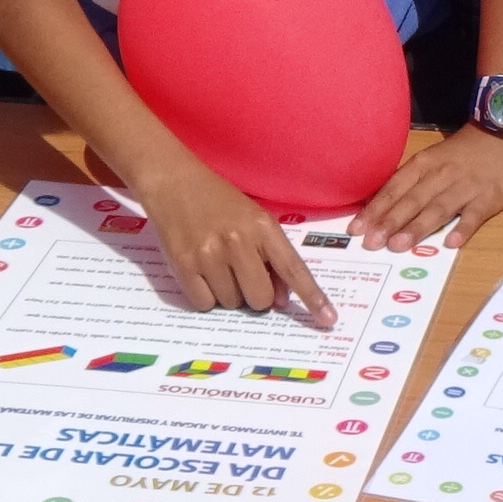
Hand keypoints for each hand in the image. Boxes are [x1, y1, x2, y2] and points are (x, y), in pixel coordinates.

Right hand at [133, 151, 332, 325]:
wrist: (174, 182)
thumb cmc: (219, 202)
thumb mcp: (254, 219)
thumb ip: (272, 257)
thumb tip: (280, 301)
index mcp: (262, 226)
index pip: (293, 269)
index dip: (312, 297)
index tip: (328, 320)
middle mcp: (238, 240)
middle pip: (260, 299)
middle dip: (254, 295)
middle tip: (241, 274)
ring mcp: (209, 254)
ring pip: (231, 303)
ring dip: (227, 293)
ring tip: (216, 264)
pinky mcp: (183, 265)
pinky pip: (204, 304)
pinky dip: (205, 296)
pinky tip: (200, 271)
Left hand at [350, 124, 502, 252]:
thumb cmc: (464, 150)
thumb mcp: (433, 158)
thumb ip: (412, 181)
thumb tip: (382, 207)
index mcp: (424, 164)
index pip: (394, 189)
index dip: (375, 209)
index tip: (356, 229)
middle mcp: (441, 175)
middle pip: (412, 201)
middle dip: (389, 222)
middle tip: (371, 243)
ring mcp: (466, 187)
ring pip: (438, 208)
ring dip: (417, 227)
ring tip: (398, 246)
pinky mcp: (490, 196)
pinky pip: (475, 215)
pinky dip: (463, 228)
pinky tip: (451, 243)